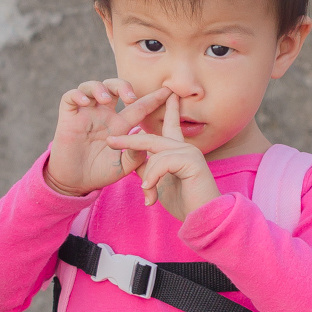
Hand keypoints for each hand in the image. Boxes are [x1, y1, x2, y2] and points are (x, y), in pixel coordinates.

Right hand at [45, 79, 171, 195]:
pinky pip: (70, 96)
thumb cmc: (100, 174)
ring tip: (106, 100)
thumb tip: (145, 140)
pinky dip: (78, 94)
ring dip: (100, 87)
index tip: (169, 91)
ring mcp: (85, 114)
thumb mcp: (123, 167)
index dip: (154, 98)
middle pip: (114, 87)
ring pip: (92, 86)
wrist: (75, 183)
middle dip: (123, 85)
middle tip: (130, 98)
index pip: (139, 106)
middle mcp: (104, 114)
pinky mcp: (68, 117)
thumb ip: (136, 156)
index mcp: (120, 125)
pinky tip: (86, 102)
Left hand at [106, 94, 219, 222]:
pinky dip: (154, 177)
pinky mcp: (192, 161)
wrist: (202, 217)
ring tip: (149, 195)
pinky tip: (150, 191)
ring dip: (148, 177)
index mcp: (179, 151)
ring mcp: (189, 152)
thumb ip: (149, 169)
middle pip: (151, 138)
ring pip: (155, 153)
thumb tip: (135, 160)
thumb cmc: (184, 203)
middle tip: (110, 141)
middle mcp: (185, 147)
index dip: (167, 110)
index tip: (166, 94)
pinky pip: (162, 162)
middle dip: (129, 140)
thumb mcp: (159, 183)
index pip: (170, 125)